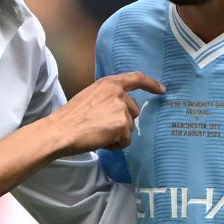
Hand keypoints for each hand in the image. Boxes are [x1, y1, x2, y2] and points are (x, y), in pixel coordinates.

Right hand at [45, 71, 162, 155]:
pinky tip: (101, 140)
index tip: (162, 89)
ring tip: (98, 134)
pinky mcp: (122, 125)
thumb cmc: (70, 118)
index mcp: (109, 83)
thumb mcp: (90, 97)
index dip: (151, 84)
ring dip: (117, 135)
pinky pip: (126, 140)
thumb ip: (107, 98)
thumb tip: (119, 110)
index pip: (136, 78)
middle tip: (101, 127)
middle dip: (122, 122)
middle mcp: (118, 93)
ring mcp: (121, 108)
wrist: (61, 130)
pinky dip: (115, 145)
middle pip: (133, 111)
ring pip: (129, 127)